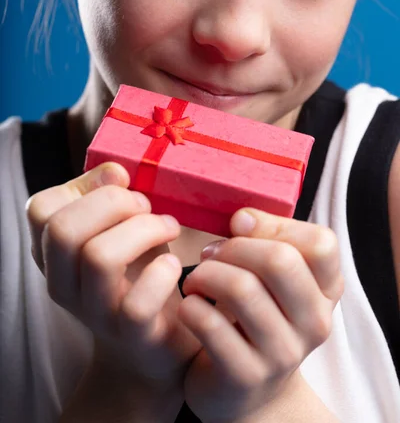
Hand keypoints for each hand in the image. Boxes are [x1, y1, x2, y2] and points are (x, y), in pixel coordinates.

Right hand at [26, 163, 201, 389]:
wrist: (154, 343)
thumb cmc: (138, 272)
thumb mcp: (119, 229)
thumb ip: (109, 197)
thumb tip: (115, 172)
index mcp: (54, 253)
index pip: (41, 209)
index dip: (84, 185)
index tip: (122, 184)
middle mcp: (62, 284)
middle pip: (63, 229)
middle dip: (114, 203)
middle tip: (147, 206)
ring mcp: (94, 313)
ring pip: (99, 257)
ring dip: (144, 229)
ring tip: (168, 226)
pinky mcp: (131, 336)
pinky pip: (137, 303)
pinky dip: (162, 273)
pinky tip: (173, 266)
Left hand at [178, 209, 343, 422]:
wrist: (246, 391)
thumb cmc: (257, 318)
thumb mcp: (274, 282)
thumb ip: (266, 242)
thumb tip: (242, 218)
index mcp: (327, 291)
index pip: (321, 243)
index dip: (275, 225)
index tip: (241, 227)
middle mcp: (315, 322)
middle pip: (280, 260)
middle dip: (234, 248)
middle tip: (211, 255)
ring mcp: (283, 352)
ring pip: (241, 288)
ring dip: (205, 275)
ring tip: (195, 281)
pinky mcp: (246, 375)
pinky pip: (211, 324)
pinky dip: (191, 307)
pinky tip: (190, 307)